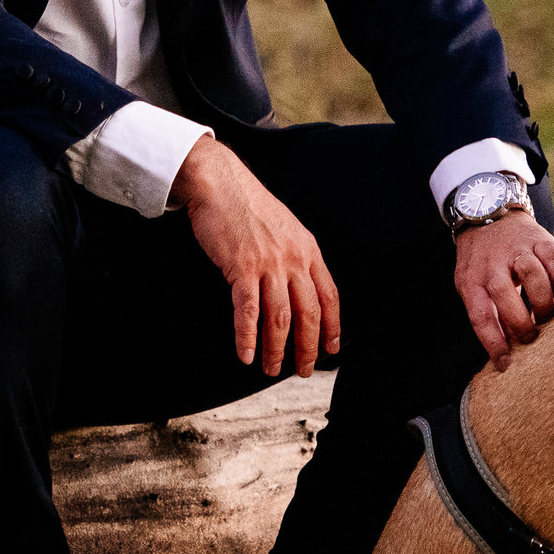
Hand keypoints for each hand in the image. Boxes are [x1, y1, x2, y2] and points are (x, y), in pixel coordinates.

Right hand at [170, 136, 340, 377]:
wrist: (220, 183)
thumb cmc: (248, 206)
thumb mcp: (285, 228)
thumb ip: (295, 255)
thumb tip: (297, 285)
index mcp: (308, 250)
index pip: (329, 296)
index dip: (332, 327)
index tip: (331, 350)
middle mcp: (294, 259)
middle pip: (309, 314)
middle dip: (307, 348)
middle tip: (301, 370)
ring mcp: (269, 264)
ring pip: (279, 318)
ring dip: (276, 350)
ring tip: (270, 370)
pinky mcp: (241, 267)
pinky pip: (247, 310)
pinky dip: (247, 336)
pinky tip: (245, 355)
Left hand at [454, 209, 553, 370]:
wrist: (489, 213)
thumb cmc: (482, 263)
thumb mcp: (473, 284)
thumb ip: (488, 313)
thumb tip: (506, 355)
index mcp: (470, 280)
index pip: (480, 316)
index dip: (494, 344)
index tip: (506, 365)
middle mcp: (491, 263)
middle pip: (504, 294)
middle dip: (521, 322)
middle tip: (532, 338)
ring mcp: (516, 249)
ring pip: (531, 274)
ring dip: (543, 301)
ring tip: (548, 316)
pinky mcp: (540, 239)